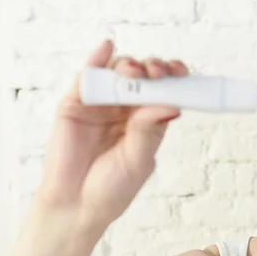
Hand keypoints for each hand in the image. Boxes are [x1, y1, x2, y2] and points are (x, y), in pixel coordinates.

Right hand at [35, 40, 188, 229]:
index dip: (173, 78)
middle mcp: (126, 110)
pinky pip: (87, 78)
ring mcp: (101, 105)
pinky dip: (97, 60)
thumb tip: (172, 105)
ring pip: (117, 73)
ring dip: (129, 65)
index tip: (181, 73)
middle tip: (157, 71)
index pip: (164, 91)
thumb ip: (149, 132)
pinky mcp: (75, 105)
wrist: (76, 207)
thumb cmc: (112, 189)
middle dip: (153, 68)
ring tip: (134, 72)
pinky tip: (107, 48)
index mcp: (147, 121)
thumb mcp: (138, 161)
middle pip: (143, 77)